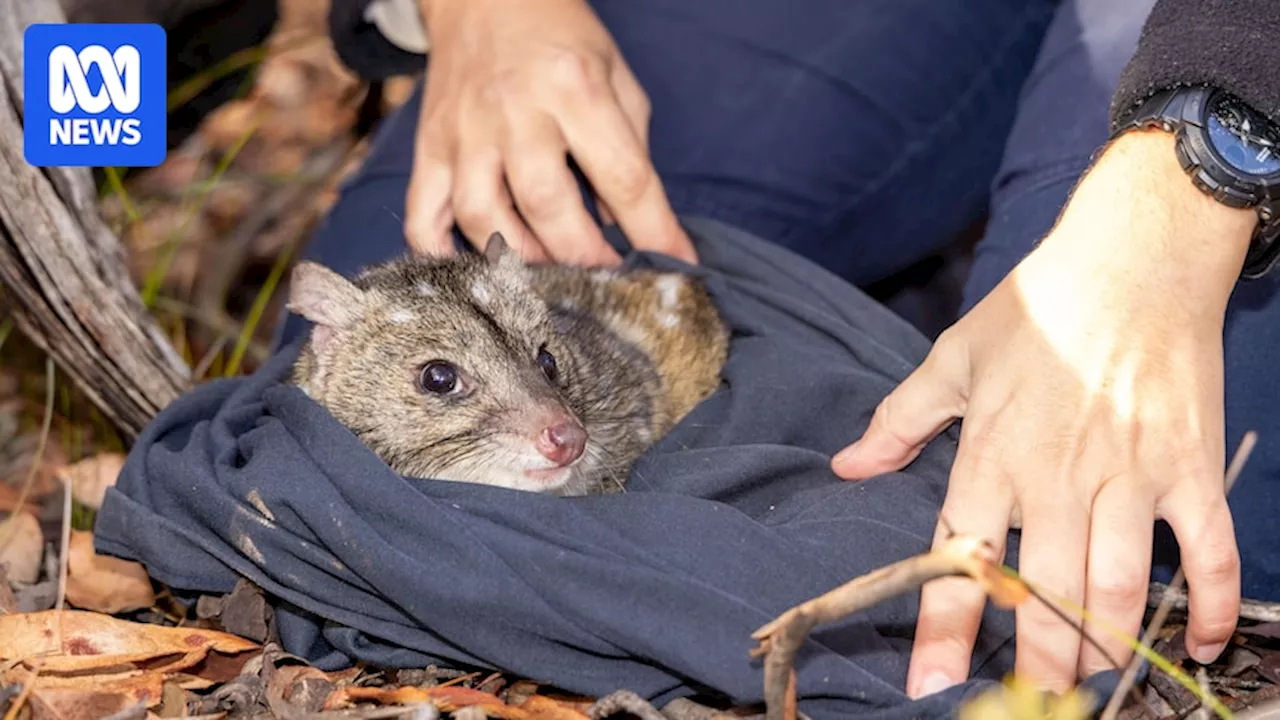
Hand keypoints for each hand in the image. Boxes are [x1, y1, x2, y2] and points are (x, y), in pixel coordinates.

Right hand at [405, 0, 695, 265]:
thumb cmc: (561, 39)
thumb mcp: (615, 77)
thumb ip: (627, 151)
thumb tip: (624, 226)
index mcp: (576, 89)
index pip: (624, 176)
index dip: (654, 232)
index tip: (675, 267)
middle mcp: (516, 111)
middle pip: (547, 205)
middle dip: (585, 258)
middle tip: (608, 280)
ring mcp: (465, 133)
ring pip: (484, 217)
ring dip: (523, 261)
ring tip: (553, 275)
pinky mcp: (430, 147)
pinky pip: (423, 216)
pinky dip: (441, 254)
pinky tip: (473, 270)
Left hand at [832, 129, 1253, 695]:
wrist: (1133, 259)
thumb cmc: (1037, 308)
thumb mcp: (952, 359)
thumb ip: (899, 421)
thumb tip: (847, 465)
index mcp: (992, 457)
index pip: (960, 560)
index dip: (944, 631)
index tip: (931, 688)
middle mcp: (1058, 479)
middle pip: (1046, 594)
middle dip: (1036, 661)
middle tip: (1030, 703)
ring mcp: (1131, 477)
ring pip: (1120, 586)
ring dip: (1106, 645)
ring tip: (1089, 685)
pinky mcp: (1189, 469)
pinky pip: (1210, 551)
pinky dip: (1213, 603)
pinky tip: (1200, 645)